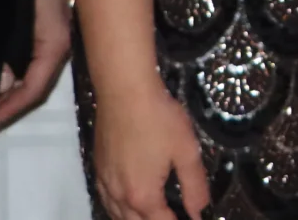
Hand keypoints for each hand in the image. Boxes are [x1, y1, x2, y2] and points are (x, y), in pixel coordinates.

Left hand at [0, 0, 74, 131]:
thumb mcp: (22, 18)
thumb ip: (11, 51)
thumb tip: (2, 83)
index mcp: (54, 47)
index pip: (31, 92)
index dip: (6, 111)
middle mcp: (54, 47)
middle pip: (29, 86)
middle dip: (3, 103)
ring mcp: (47, 37)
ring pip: (25, 73)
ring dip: (3, 87)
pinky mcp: (37, 27)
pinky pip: (21, 58)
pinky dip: (4, 70)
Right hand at [90, 82, 210, 219]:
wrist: (125, 91)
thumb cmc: (159, 118)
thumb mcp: (186, 150)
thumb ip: (194, 185)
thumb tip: (199, 210)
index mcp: (143, 195)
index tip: (191, 219)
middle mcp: (119, 195)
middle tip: (172, 215)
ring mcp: (105, 182)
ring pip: (117, 215)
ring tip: (153, 214)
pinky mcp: (98, 168)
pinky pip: (106, 200)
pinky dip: (118, 208)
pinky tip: (127, 201)